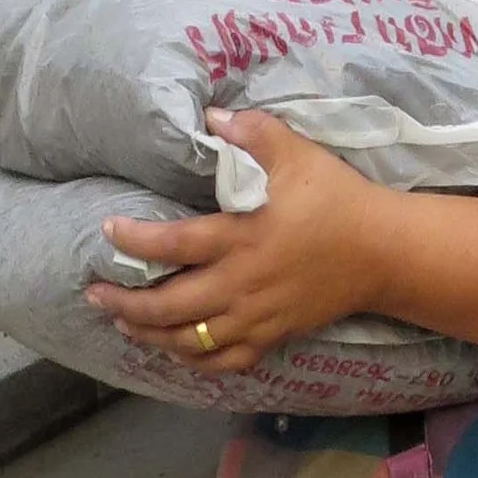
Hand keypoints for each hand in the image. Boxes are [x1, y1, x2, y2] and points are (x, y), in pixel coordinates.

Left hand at [85, 114, 386, 372]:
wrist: (383, 251)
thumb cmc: (335, 199)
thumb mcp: (297, 154)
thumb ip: (252, 132)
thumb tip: (209, 116)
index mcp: (241, 237)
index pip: (173, 244)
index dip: (134, 240)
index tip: (108, 230)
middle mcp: (241, 284)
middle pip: (169, 307)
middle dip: (125, 304)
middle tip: (95, 294)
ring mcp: (256, 317)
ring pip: (189, 340)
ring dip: (148, 335)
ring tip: (121, 324)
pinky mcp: (272, 336)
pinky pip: (223, 361)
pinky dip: (191, 360)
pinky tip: (172, 349)